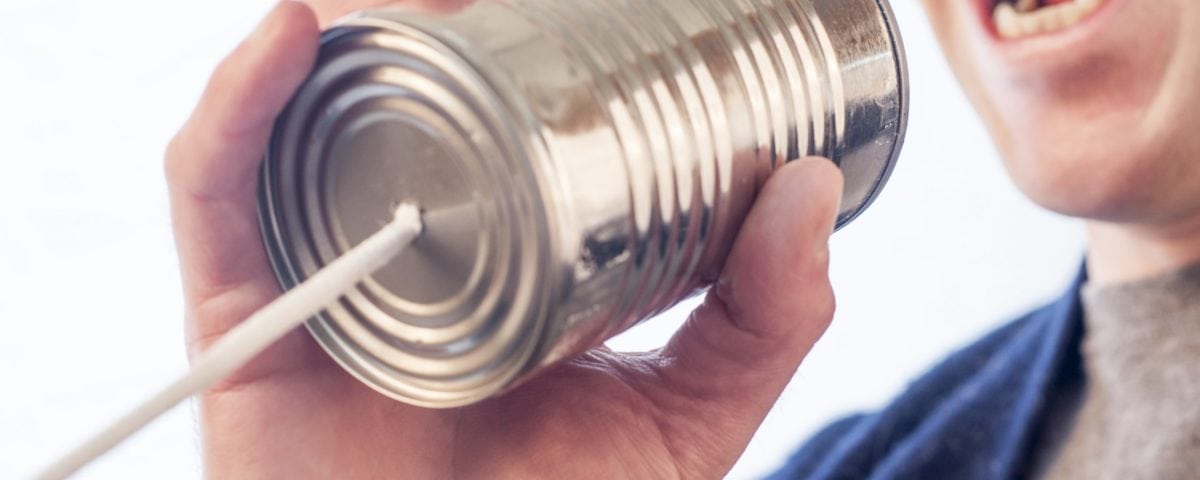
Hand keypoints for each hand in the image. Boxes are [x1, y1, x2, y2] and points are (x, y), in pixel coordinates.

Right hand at [165, 2, 843, 476]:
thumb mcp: (689, 417)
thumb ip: (764, 320)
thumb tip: (809, 185)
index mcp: (502, 256)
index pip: (501, 119)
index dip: (524, 38)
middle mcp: (405, 245)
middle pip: (401, 97)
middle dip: (441, 17)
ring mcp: (321, 270)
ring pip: (307, 116)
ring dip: (354, 27)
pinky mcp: (243, 313)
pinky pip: (213, 190)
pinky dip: (235, 105)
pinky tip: (294, 32)